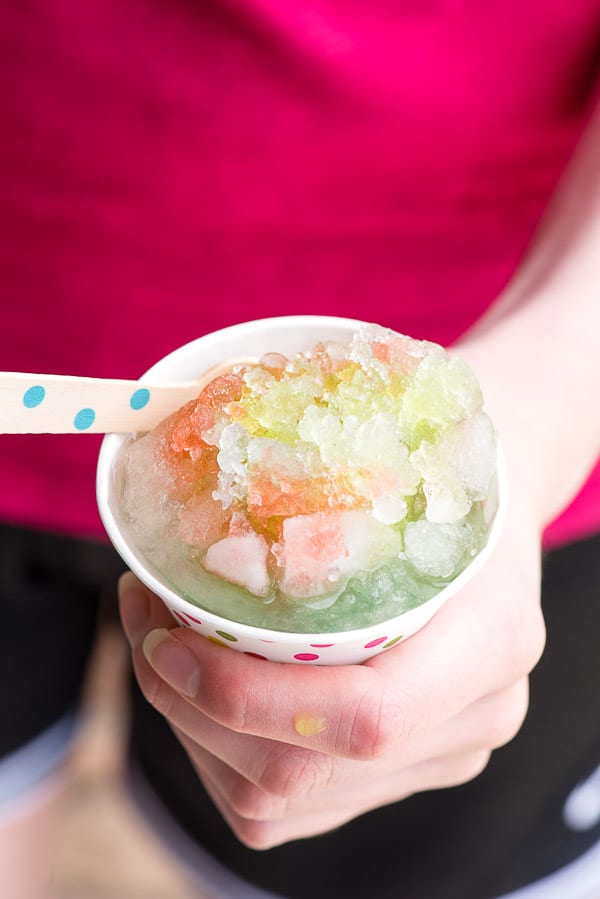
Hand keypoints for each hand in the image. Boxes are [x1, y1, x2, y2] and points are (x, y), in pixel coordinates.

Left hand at [119, 492, 544, 848]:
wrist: (489, 514)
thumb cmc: (441, 475)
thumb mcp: (410, 458)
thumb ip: (330, 483)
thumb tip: (193, 451)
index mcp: (490, 643)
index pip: (366, 716)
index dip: (245, 694)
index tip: (166, 635)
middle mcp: (472, 721)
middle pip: (300, 772)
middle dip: (187, 706)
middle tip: (142, 620)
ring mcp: (434, 759)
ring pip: (274, 801)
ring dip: (188, 726)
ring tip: (157, 640)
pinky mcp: (394, 777)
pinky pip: (279, 806)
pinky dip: (214, 750)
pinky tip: (201, 685)